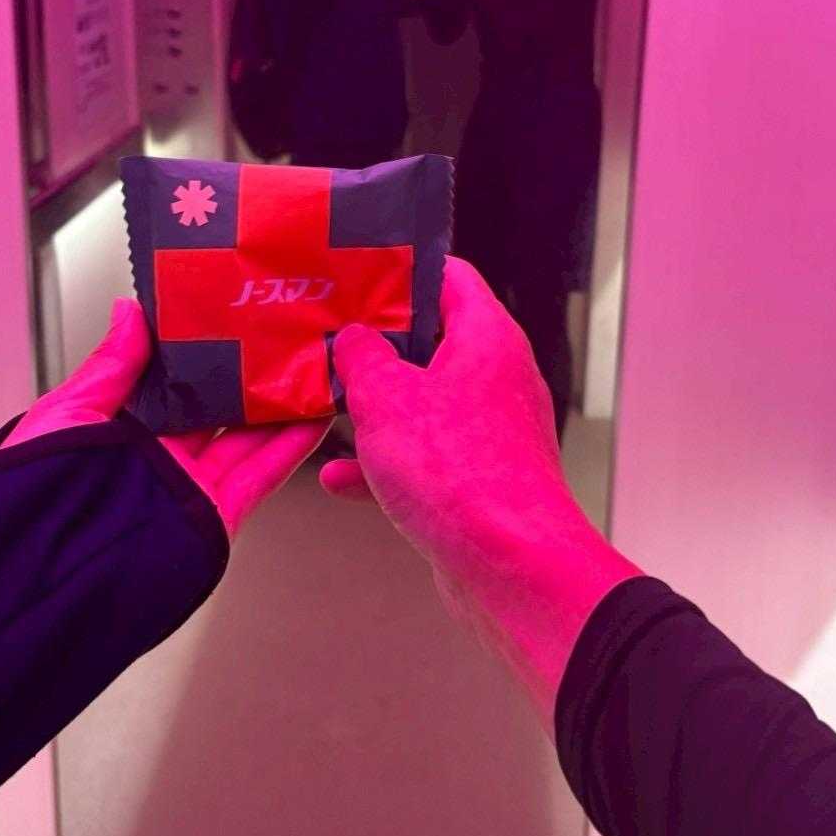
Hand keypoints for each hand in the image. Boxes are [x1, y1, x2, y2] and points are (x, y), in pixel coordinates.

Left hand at [2, 299, 329, 534]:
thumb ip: (110, 367)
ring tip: (313, 370)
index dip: (203, 351)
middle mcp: (157, 459)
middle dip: (252, 375)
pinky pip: (258, 478)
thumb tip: (130, 314)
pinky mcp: (213, 518)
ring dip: (281, 407)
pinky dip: (288, 450)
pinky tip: (311, 419)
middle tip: (285, 338)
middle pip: (217, 410)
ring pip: (247, 440)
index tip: (232, 319)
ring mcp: (188, 488)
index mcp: (118, 430)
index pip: (171, 383)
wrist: (40, 579)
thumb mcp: (64, 416)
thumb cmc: (32, 498)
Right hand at [320, 260, 639, 710]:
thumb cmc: (460, 473)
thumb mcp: (385, 399)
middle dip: (377, 344)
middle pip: (434, 340)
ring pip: (425, 403)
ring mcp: (492, 430)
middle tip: (328, 337)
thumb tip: (354, 339)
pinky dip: (385, 463)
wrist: (510, 567)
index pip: (450, 276)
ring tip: (325, 403)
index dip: (402, 268)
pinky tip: (339, 477)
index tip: (357, 271)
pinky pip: (426, 457)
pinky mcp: (481, 478)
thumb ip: (361, 358)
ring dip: (376, 408)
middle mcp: (497, 378)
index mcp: (487, 338)